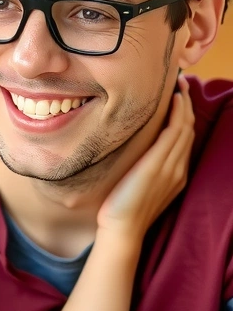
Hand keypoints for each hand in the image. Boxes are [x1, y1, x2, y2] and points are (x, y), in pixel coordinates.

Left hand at [96, 75, 193, 239]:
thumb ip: (143, 167)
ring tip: (180, 84)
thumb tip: (133, 150)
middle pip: (189, 128)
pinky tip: (174, 100)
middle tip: (183, 82)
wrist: (120, 228)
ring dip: (184, 104)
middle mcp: (178, 168)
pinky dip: (177, 115)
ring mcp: (171, 167)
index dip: (184, 115)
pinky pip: (173, 134)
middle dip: (187, 104)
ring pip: (185, 127)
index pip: (185, 137)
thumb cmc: (122, 208)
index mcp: (176, 174)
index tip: (179, 96)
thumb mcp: (137, 184)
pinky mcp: (158, 166)